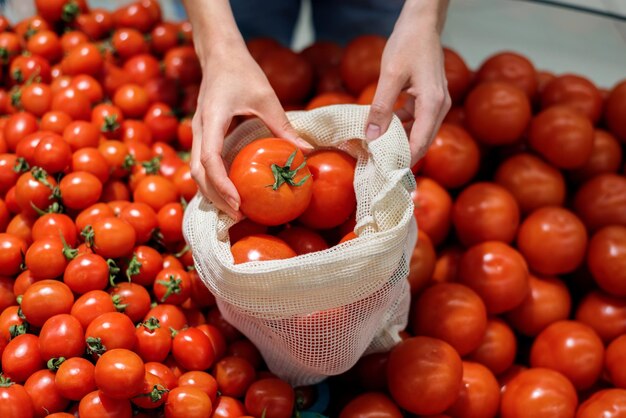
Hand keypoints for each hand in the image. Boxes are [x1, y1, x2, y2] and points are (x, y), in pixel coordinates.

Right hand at [190, 43, 311, 219]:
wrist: (219, 55)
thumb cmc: (243, 72)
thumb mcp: (266, 97)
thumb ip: (283, 126)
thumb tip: (307, 153)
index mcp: (212, 119)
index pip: (209, 159)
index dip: (221, 184)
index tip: (237, 202)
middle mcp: (199, 129)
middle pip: (198, 173)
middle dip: (215, 197)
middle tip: (239, 215)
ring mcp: (199, 133)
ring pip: (196, 172)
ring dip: (212, 193)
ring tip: (235, 211)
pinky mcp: (203, 136)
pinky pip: (202, 165)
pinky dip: (212, 182)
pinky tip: (229, 194)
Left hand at [365, 1, 450, 166]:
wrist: (422, 23)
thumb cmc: (408, 44)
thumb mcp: (390, 76)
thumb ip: (381, 107)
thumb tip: (372, 136)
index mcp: (433, 104)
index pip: (420, 144)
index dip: (403, 161)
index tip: (384, 173)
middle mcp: (440, 107)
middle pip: (421, 142)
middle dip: (401, 156)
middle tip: (377, 167)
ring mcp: (436, 103)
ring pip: (418, 133)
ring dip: (398, 142)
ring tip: (375, 151)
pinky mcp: (429, 99)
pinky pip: (416, 121)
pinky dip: (400, 127)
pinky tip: (381, 129)